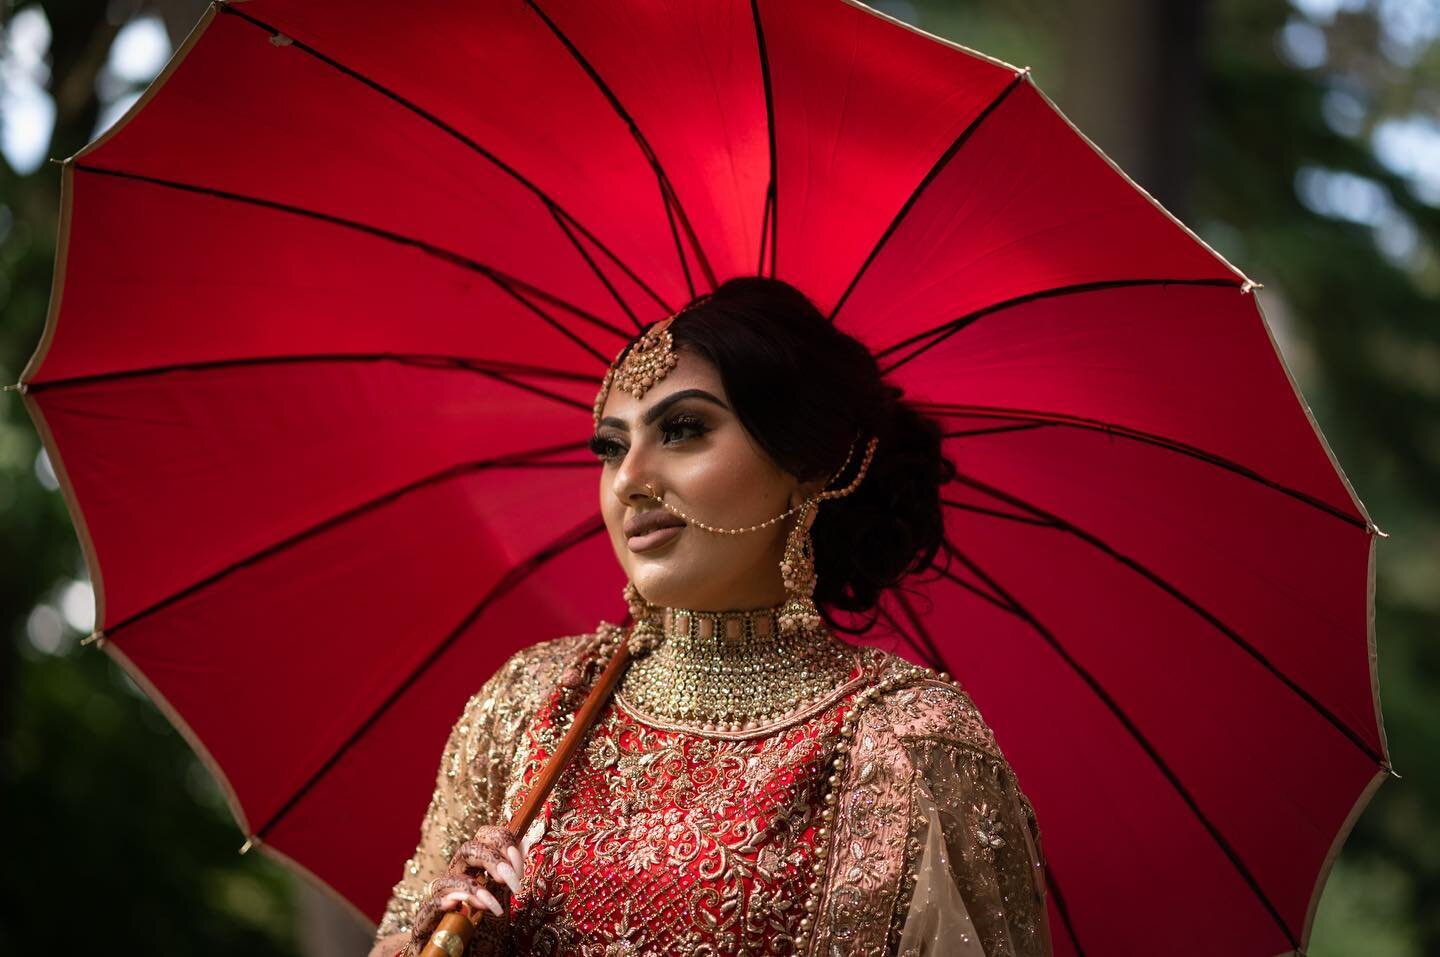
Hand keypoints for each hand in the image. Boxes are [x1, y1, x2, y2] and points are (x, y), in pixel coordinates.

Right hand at [404, 823, 540, 954]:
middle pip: (467, 850)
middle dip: (491, 860)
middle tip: (511, 881)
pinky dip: (443, 904)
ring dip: (472, 888)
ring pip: (447, 878)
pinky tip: (457, 908)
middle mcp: (456, 878)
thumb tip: (527, 844)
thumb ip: (509, 876)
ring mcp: (440, 899)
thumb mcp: (500, 898)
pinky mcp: (426, 922)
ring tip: (492, 905)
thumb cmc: (479, 926)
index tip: (519, 863)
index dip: (502, 842)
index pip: (484, 837)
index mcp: (475, 868)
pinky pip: (430, 906)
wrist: (449, 952)